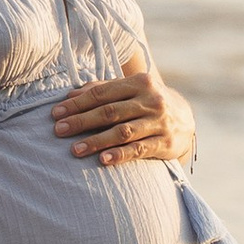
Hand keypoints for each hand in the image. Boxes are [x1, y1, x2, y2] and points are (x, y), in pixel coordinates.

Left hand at [52, 70, 195, 168]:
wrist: (186, 122)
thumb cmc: (148, 104)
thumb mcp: (131, 91)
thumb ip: (103, 90)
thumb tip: (70, 95)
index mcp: (139, 83)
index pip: (102, 93)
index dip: (77, 103)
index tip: (56, 114)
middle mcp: (151, 100)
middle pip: (110, 111)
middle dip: (81, 121)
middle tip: (59, 131)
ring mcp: (159, 122)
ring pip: (122, 131)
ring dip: (96, 141)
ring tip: (75, 150)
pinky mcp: (165, 142)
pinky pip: (139, 150)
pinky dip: (120, 155)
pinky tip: (103, 160)